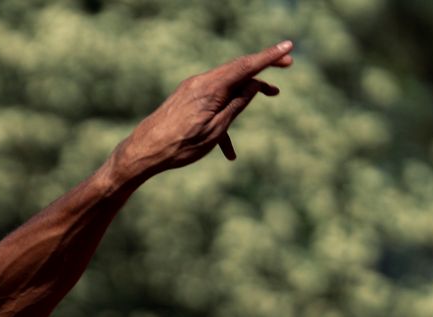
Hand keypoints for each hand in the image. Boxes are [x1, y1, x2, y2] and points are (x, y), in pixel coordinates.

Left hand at [117, 40, 292, 174]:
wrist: (143, 152)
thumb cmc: (180, 145)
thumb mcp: (216, 129)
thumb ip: (237, 105)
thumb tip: (253, 85)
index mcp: (211, 88)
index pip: (246, 66)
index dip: (269, 56)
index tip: (289, 48)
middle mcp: (201, 82)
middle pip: (238, 70)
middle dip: (264, 67)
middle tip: (288, 65)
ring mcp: (192, 88)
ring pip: (227, 85)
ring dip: (247, 91)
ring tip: (272, 94)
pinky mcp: (186, 97)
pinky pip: (213, 101)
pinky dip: (224, 117)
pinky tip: (229, 151)